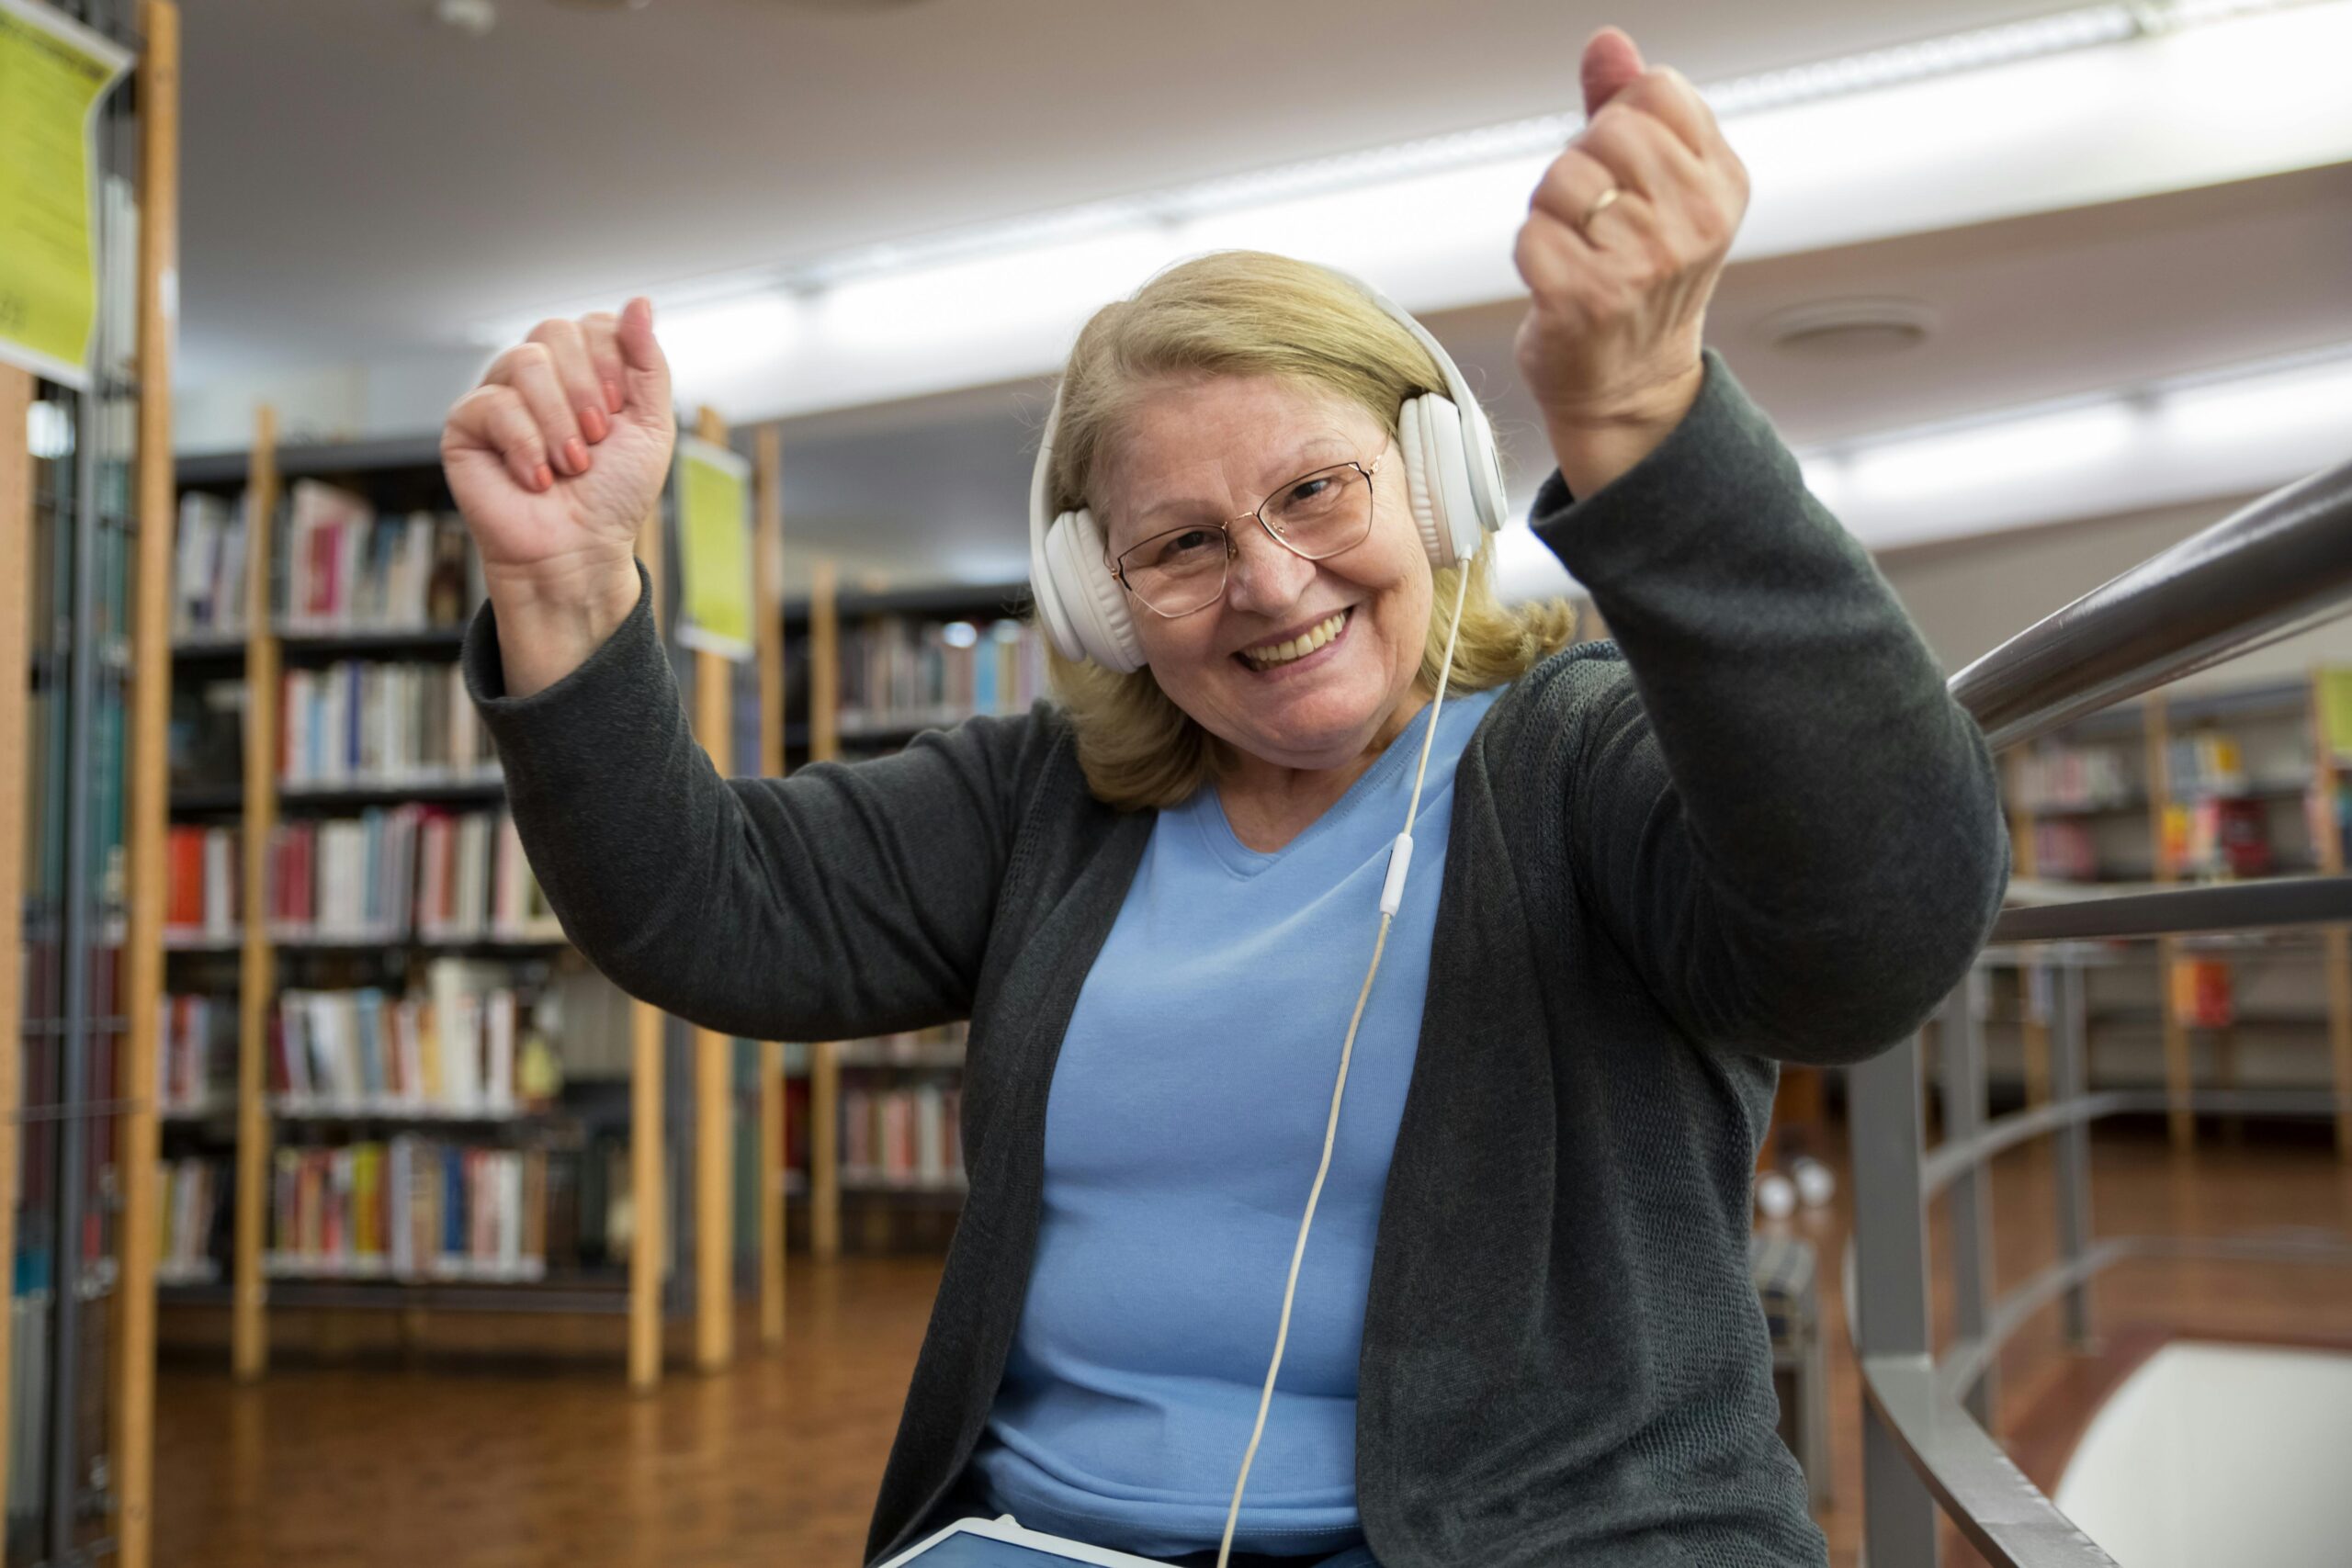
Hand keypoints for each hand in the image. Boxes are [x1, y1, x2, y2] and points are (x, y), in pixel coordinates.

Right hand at [440, 297, 674, 595]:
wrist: (580, 550)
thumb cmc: (613, 496)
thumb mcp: (651, 426)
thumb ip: (648, 363)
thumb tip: (640, 301)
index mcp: (581, 369)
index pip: (593, 324)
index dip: (612, 363)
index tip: (620, 412)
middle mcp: (537, 374)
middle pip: (555, 331)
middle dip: (586, 390)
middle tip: (595, 440)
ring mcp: (499, 395)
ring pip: (525, 361)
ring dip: (558, 422)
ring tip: (569, 465)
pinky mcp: (465, 424)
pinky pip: (493, 403)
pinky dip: (525, 446)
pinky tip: (536, 479)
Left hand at [1513, 28, 1747, 450]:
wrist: (1628, 387)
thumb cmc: (1638, 278)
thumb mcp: (1654, 188)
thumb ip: (1627, 109)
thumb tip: (1607, 42)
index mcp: (1722, 183)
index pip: (1656, 90)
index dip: (1620, 121)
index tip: (1627, 175)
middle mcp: (1694, 223)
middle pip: (1605, 130)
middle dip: (1581, 167)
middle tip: (1595, 222)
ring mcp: (1643, 265)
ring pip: (1560, 180)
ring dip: (1551, 213)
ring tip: (1579, 253)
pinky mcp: (1587, 301)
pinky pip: (1529, 235)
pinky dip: (1530, 255)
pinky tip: (1558, 284)